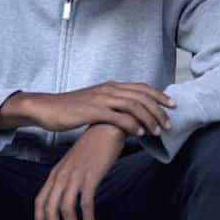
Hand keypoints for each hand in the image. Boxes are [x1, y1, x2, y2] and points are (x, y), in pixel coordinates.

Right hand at [0, 82, 174, 136]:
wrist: (46, 108)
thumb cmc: (70, 108)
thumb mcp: (94, 102)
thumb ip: (112, 105)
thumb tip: (129, 115)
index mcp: (110, 86)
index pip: (141, 87)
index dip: (159, 95)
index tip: (173, 105)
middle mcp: (108, 89)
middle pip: (141, 96)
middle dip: (159, 109)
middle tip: (169, 123)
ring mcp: (100, 99)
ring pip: (133, 105)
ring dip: (149, 118)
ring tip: (157, 131)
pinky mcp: (92, 111)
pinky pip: (117, 117)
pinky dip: (132, 124)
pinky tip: (139, 133)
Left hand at [35, 124, 124, 219]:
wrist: (105, 129)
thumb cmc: (91, 148)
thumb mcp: (73, 164)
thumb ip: (67, 180)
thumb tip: (65, 199)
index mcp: (55, 174)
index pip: (40, 201)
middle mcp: (61, 176)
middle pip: (50, 209)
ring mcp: (75, 176)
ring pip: (66, 210)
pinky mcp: (90, 177)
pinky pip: (85, 203)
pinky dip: (87, 217)